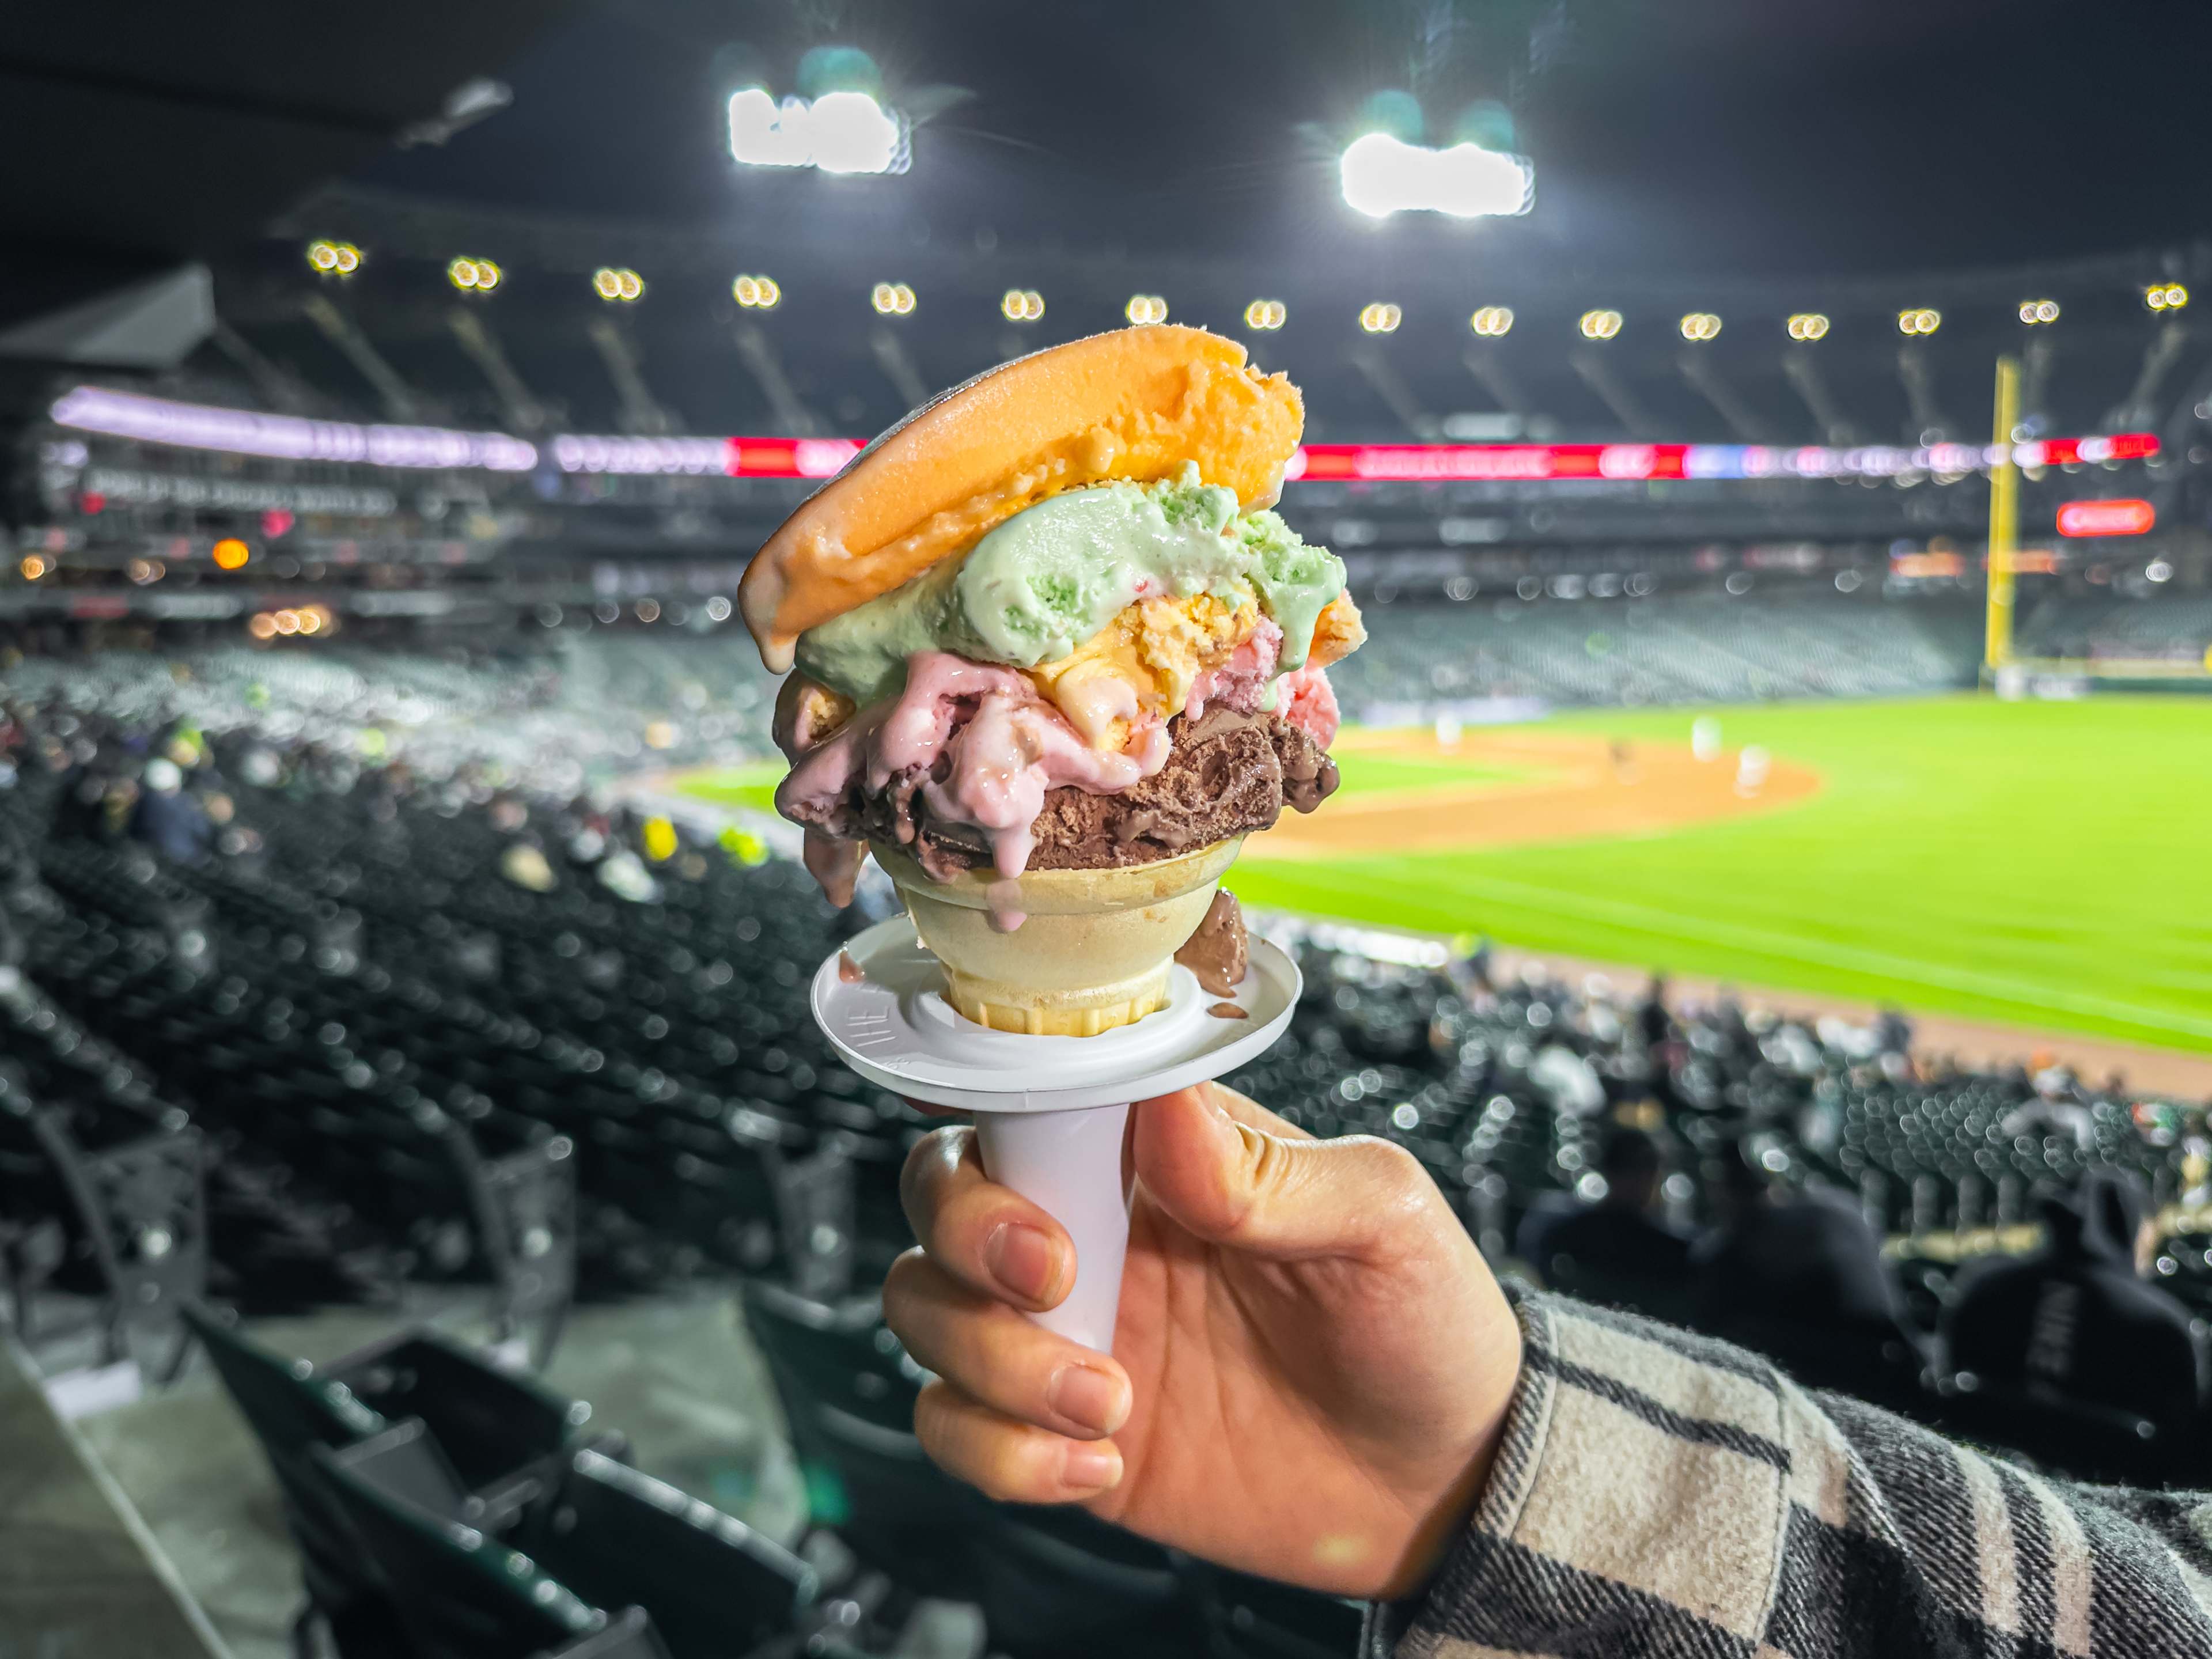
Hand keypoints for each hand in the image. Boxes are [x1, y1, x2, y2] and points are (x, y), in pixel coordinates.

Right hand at [884, 1083, 1522, 1598]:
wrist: (1443, 1480)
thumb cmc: (1422, 1320)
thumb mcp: (1382, 1218)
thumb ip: (1269, 1170)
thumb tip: (1166, 1108)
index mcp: (1159, 1152)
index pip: (1028, 1094)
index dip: (990, 1104)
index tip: (1012, 1149)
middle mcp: (1093, 1229)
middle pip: (942, 1192)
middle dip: (970, 1231)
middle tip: (1057, 1278)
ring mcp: (1068, 1331)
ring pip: (927, 1310)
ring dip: (991, 1358)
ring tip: (1108, 1401)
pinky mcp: (1058, 1433)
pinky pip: (958, 1429)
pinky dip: (1001, 1452)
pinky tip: (1099, 1464)